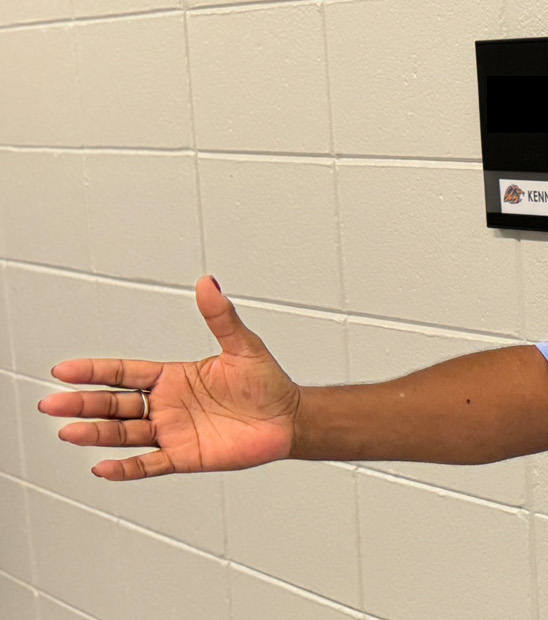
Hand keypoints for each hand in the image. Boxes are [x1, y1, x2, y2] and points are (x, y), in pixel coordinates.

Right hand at [37, 277, 300, 480]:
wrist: (290, 419)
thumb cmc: (267, 383)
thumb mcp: (243, 346)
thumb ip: (221, 317)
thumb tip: (208, 284)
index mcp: (173, 377)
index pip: (124, 373)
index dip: (94, 372)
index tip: (64, 371)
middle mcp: (166, 405)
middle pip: (115, 405)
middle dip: (83, 404)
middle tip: (52, 403)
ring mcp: (173, 431)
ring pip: (125, 434)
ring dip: (97, 434)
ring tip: (68, 431)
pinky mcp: (185, 456)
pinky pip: (149, 464)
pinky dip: (127, 468)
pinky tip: (103, 467)